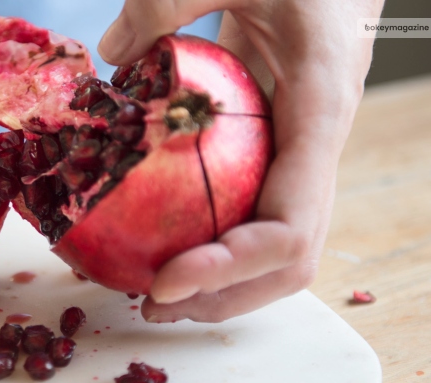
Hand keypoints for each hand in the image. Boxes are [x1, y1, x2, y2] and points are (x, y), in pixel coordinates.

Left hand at [98, 0, 384, 321]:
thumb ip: (168, 1)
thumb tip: (109, 55)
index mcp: (321, 110)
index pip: (291, 226)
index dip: (230, 269)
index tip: (165, 282)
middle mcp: (318, 145)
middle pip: (291, 259)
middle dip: (225, 295)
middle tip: (152, 303)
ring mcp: (302, 152)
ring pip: (278, 245)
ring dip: (221, 283)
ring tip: (156, 293)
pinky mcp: (277, 148)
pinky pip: (255, 211)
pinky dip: (214, 241)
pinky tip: (163, 238)